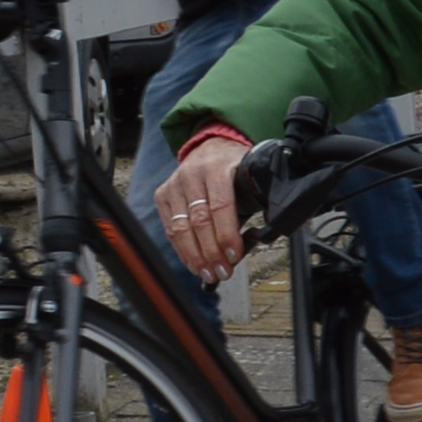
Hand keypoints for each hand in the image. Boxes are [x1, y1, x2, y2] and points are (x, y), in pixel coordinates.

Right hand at [158, 129, 256, 278]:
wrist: (210, 146)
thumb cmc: (234, 168)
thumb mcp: (249, 176)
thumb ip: (253, 202)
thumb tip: (257, 238)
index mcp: (217, 167)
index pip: (221, 205)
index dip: (226, 234)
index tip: (233, 256)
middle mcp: (192, 174)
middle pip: (199, 220)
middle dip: (212, 252)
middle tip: (223, 272)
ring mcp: (174, 184)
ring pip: (181, 227)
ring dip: (195, 256)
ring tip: (208, 274)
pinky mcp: (163, 195)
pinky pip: (170, 228)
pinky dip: (182, 250)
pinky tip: (194, 264)